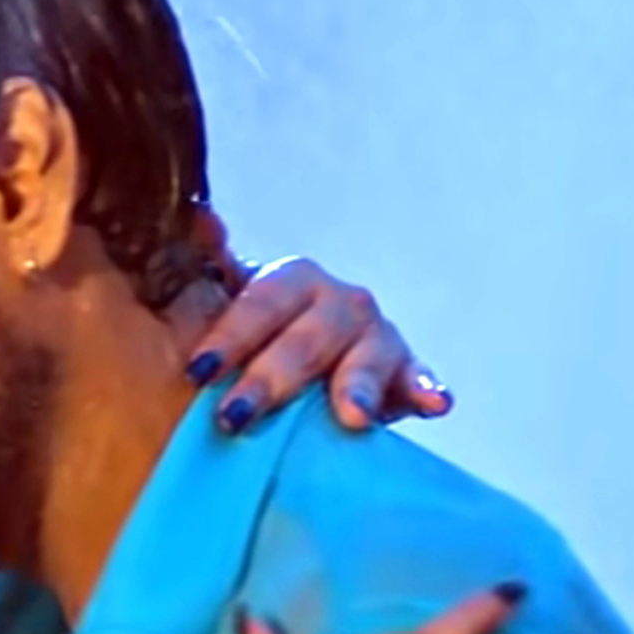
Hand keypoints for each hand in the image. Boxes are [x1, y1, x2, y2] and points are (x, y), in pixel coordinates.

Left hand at [184, 257, 452, 432]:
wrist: (297, 383)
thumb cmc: (252, 347)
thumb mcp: (221, 307)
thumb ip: (208, 265)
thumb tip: (199, 215)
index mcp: (292, 282)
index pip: (261, 303)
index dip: (229, 336)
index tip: (198, 371)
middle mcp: (338, 302)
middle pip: (308, 337)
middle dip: (272, 378)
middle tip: (236, 417)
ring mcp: (375, 338)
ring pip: (368, 355)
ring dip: (358, 384)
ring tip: (353, 416)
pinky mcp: (405, 375)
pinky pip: (417, 379)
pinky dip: (425, 390)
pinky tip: (434, 404)